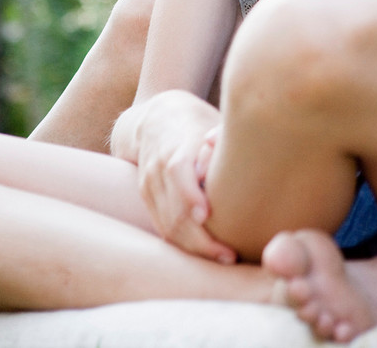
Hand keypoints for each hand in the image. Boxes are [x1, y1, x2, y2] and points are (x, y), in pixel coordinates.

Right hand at [122, 90, 236, 262]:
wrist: (154, 119)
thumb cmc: (196, 122)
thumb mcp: (210, 120)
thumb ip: (221, 137)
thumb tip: (225, 150)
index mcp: (176, 144)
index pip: (177, 170)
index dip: (190, 195)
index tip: (207, 216)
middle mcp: (158, 168)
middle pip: (173, 209)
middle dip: (200, 237)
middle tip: (230, 253)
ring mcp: (149, 185)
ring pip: (167, 225)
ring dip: (194, 247)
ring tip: (223, 257)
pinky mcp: (147, 198)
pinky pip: (162, 227)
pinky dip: (182, 243)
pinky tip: (204, 252)